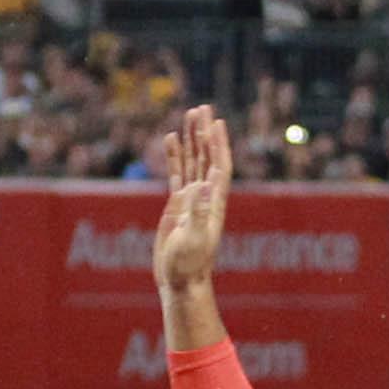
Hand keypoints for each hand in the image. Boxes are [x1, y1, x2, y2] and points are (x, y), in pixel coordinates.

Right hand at [152, 103, 231, 293]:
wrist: (180, 280)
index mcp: (213, 202)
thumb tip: (202, 184)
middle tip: (201, 108)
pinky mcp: (177, 205)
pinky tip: (170, 139)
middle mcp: (205, 195)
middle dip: (204, 132)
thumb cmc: (189, 264)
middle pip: (207, 156)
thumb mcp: (194, 238)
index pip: (218, 165)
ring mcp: (191, 198)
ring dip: (191, 139)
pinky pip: (176, 173)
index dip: (218, 143)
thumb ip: (198, 211)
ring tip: (188, 115)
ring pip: (192, 161)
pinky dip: (175, 155)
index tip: (216, 121)